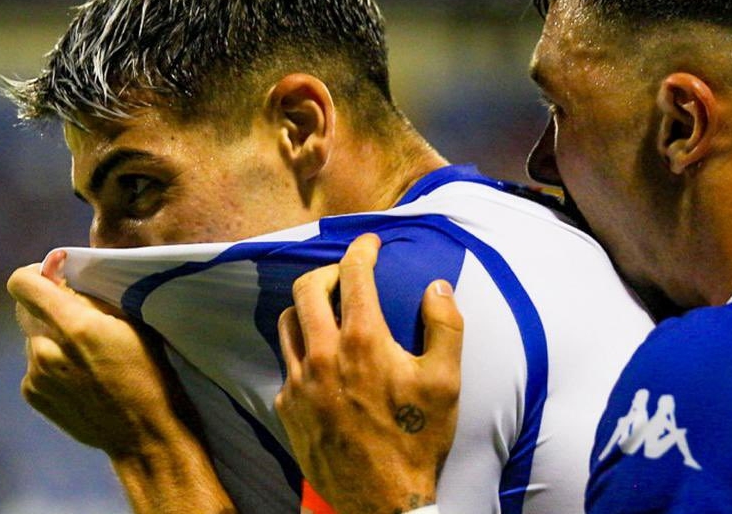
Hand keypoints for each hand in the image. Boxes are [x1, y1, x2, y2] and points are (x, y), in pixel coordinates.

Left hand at [7, 250, 235, 513]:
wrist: (145, 434)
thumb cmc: (149, 372)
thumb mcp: (131, 324)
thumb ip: (91, 297)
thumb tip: (59, 271)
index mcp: (74, 326)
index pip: (22, 283)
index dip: (35, 273)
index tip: (55, 276)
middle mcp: (45, 350)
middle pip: (26, 309)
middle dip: (50, 306)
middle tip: (81, 318)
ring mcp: (35, 376)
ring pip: (33, 338)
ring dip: (52, 337)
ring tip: (87, 355)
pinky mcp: (33, 394)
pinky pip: (34, 364)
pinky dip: (52, 363)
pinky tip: (81, 377)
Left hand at [274, 234, 463, 513]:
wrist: (382, 499)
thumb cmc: (416, 440)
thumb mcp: (445, 382)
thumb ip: (445, 325)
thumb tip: (437, 286)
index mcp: (362, 341)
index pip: (353, 275)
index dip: (361, 250)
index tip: (369, 243)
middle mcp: (322, 355)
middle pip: (307, 289)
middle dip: (327, 271)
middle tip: (346, 274)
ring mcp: (298, 382)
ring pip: (287, 323)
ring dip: (306, 306)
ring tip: (326, 308)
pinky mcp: (287, 407)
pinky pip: (286, 363)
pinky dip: (303, 349)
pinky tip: (322, 360)